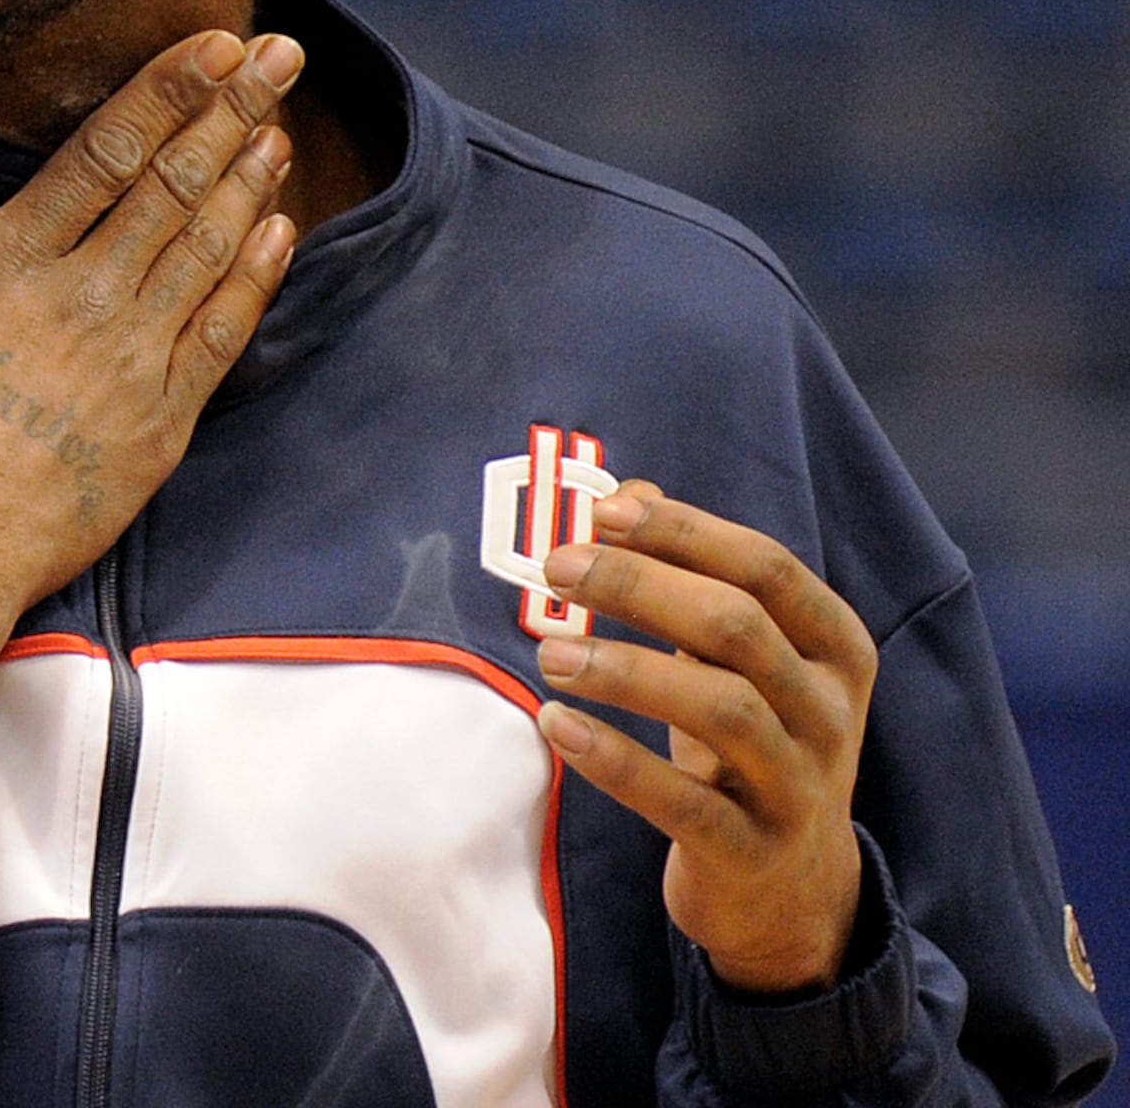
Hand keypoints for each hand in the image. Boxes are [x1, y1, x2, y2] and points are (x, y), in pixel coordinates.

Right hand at [0, 29, 302, 799]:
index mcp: (3, 264)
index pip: (102, 153)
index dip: (165, 92)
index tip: (215, 45)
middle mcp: (80, 295)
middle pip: (171, 183)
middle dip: (228, 111)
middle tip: (280, 56)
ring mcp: (131, 357)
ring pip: (207, 245)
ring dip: (250, 178)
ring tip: (281, 123)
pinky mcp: (163, 418)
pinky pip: (225, 329)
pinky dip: (258, 273)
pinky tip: (279, 229)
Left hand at [535, 479, 875, 993]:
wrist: (794, 892)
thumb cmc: (749, 747)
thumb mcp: (738, 663)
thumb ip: (692, 578)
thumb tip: (627, 491)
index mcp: (835, 650)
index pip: (766, 568)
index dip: (684, 532)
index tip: (602, 511)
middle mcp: (829, 712)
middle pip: (738, 626)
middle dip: (640, 586)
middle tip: (557, 569)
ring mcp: (799, 785)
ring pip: (721, 707)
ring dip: (623, 670)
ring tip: (548, 653)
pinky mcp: (752, 851)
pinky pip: (682, 802)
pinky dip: (614, 759)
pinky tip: (555, 725)